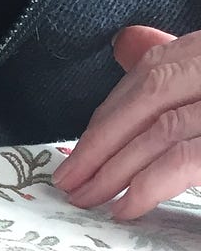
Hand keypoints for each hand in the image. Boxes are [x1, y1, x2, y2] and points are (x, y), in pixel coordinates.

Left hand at [52, 25, 200, 219]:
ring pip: (161, 130)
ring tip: (86, 199)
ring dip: (114, 169)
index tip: (80, 145)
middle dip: (101, 140)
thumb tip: (125, 42)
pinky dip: (147, 186)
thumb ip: (174, 65)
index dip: (111, 109)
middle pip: (152, 94)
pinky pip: (182, 160)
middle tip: (67, 179)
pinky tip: (125, 207)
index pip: (156, 67)